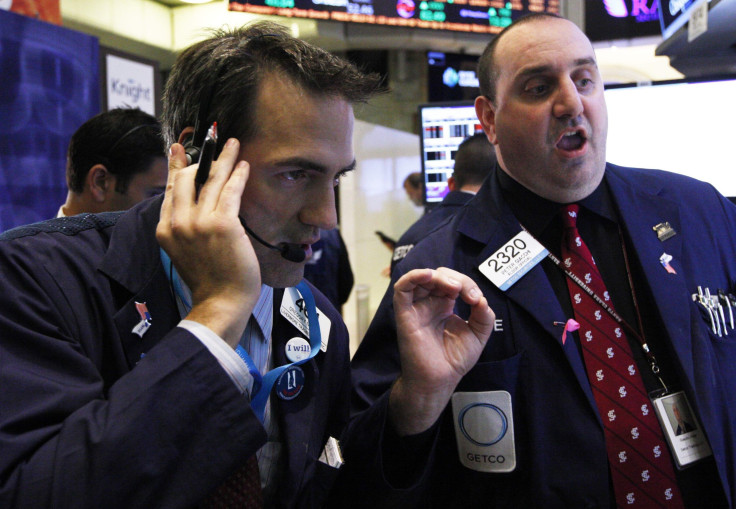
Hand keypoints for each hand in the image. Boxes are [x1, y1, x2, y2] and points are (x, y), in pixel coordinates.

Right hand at [156, 139, 260, 347]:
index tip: (179, 150)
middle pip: (186, 178)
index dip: (175, 167)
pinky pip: (231, 191)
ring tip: (232, 143)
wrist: (220, 302)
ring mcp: (199, 223)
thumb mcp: (185, 252)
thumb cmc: (209, 281)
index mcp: (165, 230)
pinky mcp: (223, 224)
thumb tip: (196, 207)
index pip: (170, 190)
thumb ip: (185, 229)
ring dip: (223, 158)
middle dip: (200, 157)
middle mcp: (179, 223)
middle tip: (211, 141)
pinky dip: (238, 175)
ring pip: (210, 180)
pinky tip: (243, 164)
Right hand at [389, 268, 493, 435]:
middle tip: (469, 295)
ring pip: (421, 278)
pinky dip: (413, 276)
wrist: (439, 381)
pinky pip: (402, 289)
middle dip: (457, 279)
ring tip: (454, 288)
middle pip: (439, 276)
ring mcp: (416, 307)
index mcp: (444, 305)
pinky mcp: (405, 314)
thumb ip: (484, 316)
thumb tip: (481, 299)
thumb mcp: (478, 336)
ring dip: (438, 276)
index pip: (453, 282)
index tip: (477, 300)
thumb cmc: (454, 361)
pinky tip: (428, 276)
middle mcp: (429, 303)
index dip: (467, 284)